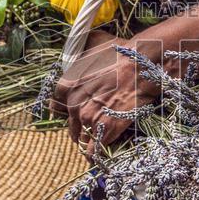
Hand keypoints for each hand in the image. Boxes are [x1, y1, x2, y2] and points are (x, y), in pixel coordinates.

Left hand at [50, 31, 158, 159]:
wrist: (141, 66)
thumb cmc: (121, 53)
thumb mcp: (95, 44)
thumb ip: (83, 49)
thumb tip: (82, 42)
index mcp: (66, 85)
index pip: (57, 107)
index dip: (69, 112)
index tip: (78, 113)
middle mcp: (72, 103)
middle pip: (70, 125)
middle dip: (79, 128)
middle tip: (93, 128)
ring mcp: (87, 118)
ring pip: (82, 139)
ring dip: (89, 141)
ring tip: (99, 143)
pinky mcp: (104, 130)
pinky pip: (94, 150)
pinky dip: (96, 155)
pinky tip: (100, 158)